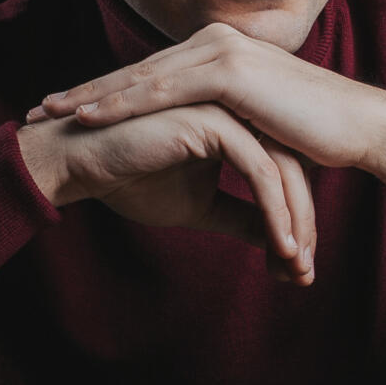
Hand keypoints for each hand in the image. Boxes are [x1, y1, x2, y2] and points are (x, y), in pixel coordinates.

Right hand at [17, 100, 315, 282]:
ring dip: (295, 224)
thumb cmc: (130, 177)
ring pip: (284, 171)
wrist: (80, 163)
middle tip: (305, 273)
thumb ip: (239, 215)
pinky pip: (260, 172)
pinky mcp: (214, 122)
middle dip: (303, 225)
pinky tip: (280, 248)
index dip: (295, 220)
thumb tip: (276, 243)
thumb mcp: (199, 206)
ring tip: (296, 268)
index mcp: (238, 122)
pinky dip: (274, 213)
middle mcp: (238, 111)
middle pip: (294, 169)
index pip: (285, 169)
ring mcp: (228, 111)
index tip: (298, 268)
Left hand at [26, 22, 385, 193]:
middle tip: (39, 110)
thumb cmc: (314, 135)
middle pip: (133, 70)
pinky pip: (162, 90)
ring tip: (51, 114)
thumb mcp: (254, 124)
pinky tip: (89, 118)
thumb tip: (199, 141)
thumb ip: (222, 121)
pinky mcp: (228, 71)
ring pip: (139, 77)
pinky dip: (121, 104)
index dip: (104, 93)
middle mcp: (213, 42)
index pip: (149, 74)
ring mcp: (220, 51)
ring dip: (90, 97)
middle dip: (84, 92)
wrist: (360, 129)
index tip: (66, 111)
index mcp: (218, 52)